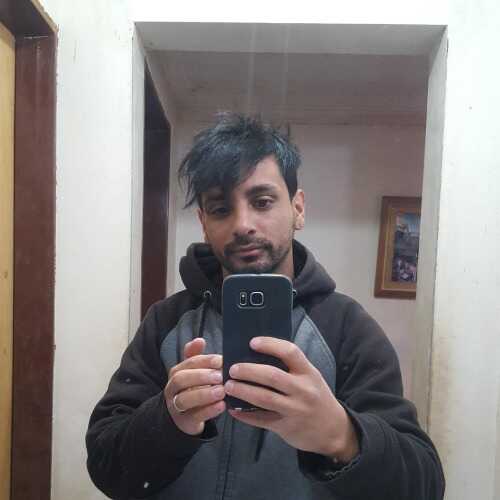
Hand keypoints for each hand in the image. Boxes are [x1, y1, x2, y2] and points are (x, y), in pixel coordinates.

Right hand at [164, 338, 225, 435]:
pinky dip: (209, 411)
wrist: (181, 416)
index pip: (189, 363)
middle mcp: (173, 388)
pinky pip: (195, 416)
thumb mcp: (192, 371)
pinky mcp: (185, 421)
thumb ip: (195, 355)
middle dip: (201, 376)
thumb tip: (199, 339)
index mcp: (177, 372)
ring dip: (205, 394)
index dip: (205, 361)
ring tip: (222, 391)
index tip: (220, 360)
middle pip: (182, 379)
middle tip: (220, 376)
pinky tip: (221, 406)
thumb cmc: (190, 388)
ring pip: (185, 399)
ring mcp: (177, 405)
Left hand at [224, 337, 358, 462]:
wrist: (333, 430)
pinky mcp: (286, 427)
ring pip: (264, 398)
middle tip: (232, 368)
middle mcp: (303, 390)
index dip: (270, 345)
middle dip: (248, 370)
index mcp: (308, 372)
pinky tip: (233, 410)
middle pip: (272, 376)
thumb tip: (258, 355)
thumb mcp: (311, 378)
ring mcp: (295, 410)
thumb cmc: (316, 397)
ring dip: (243, 391)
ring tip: (228, 386)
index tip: (252, 342)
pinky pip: (261, 420)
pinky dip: (245, 415)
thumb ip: (291, 368)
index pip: (290, 352)